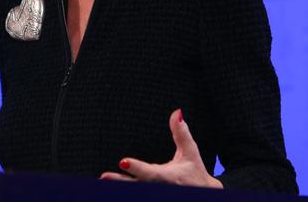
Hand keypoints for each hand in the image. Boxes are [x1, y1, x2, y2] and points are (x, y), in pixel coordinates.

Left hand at [100, 109, 222, 188]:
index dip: (138, 168)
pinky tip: (110, 188)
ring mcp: (154, 194)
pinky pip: (137, 194)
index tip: (123, 162)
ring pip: (135, 192)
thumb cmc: (195, 172)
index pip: (151, 173)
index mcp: (168, 177)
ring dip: (119, 187)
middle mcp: (160, 187)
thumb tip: (177, 113)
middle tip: (105, 176)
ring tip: (103, 180)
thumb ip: (181, 134)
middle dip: (121, 182)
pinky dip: (125, 191)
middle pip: (137, 185)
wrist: (203, 194)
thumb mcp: (191, 152)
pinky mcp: (151, 196)